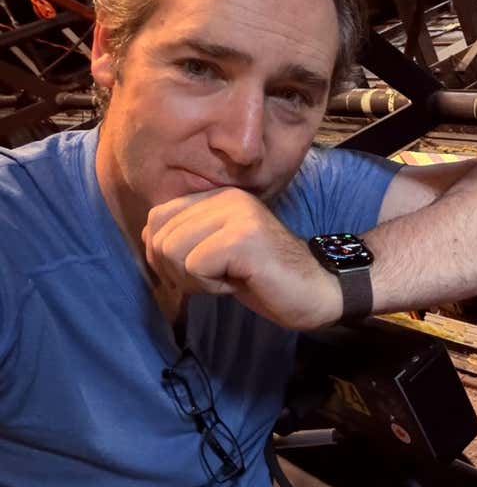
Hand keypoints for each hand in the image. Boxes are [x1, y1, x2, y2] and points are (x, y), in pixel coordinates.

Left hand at [142, 188, 342, 329]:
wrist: (319, 290)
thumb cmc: (265, 277)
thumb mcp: (217, 251)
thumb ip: (186, 237)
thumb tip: (147, 240)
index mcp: (219, 196)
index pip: (156, 219)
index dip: (166, 255)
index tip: (204, 268)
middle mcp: (227, 196)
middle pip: (158, 237)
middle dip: (178, 271)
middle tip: (217, 277)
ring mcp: (238, 214)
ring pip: (171, 251)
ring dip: (195, 280)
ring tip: (229, 278)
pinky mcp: (244, 238)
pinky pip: (195, 266)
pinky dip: (211, 286)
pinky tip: (239, 283)